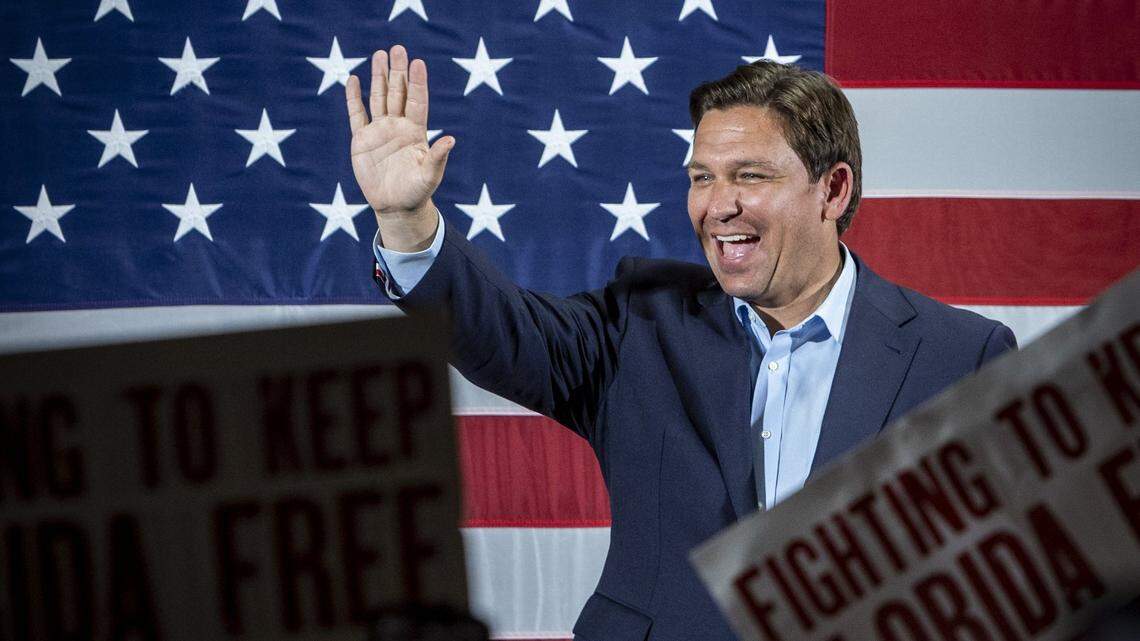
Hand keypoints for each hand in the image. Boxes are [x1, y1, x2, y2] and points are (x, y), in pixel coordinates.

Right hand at [346, 45, 452, 250]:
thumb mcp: (430, 176)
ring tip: (379, 55)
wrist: (396, 206)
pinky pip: (357, 115)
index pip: (417, 101)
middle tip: (398, 48)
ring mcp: (379, 131)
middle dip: (397, 71)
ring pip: (378, 98)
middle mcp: (398, 126)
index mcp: (416, 131)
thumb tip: (451, 139)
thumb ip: (438, 157)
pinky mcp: (362, 140)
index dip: (417, 82)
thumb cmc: (417, 192)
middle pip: (397, 93)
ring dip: (378, 77)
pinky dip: (354, 98)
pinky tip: (353, 80)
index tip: (418, 63)